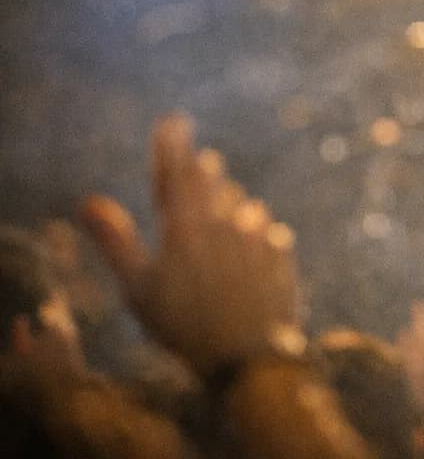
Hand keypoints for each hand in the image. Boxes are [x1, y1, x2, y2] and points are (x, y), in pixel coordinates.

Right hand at [76, 113, 300, 377]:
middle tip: (200, 160)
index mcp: (185, 226)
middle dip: (202, 170)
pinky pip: (265, 229)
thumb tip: (88, 202)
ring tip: (221, 213)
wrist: (248, 356)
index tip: (173, 120)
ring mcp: (258, 234)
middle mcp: (225, 221)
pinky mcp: (282, 251)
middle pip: (212, 182)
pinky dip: (253, 233)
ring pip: (240, 204)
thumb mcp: (138, 288)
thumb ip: (116, 241)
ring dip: (229, 202)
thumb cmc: (182, 325)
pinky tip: (247, 249)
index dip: (172, 144)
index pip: (176, 172)